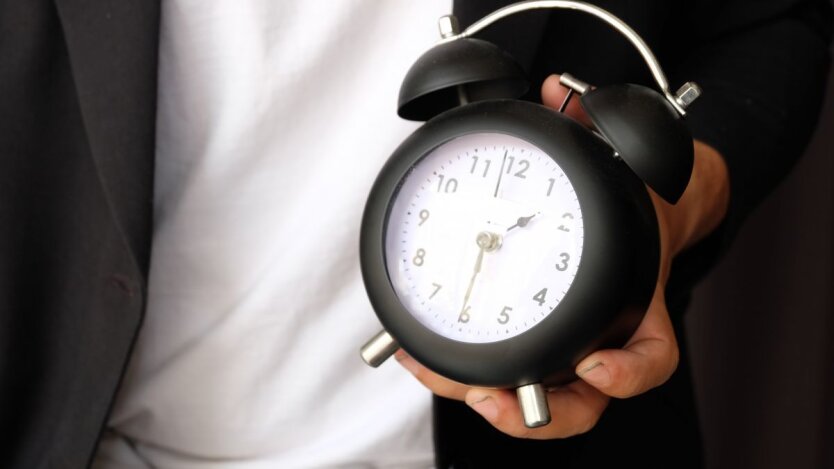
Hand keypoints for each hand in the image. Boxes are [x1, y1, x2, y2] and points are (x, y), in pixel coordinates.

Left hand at [396, 74, 729, 437]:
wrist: (636, 213)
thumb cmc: (630, 199)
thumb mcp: (623, 161)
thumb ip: (596, 123)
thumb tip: (554, 87)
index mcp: (637, 304)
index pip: (649, 357)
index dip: (626, 374)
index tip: (594, 364)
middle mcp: (604, 337)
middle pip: (581, 403)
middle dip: (531, 411)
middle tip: (492, 398)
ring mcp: (568, 344)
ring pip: (537, 400)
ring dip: (487, 400)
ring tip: (437, 376)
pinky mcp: (531, 340)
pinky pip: (501, 368)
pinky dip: (461, 371)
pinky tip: (419, 353)